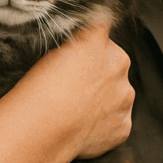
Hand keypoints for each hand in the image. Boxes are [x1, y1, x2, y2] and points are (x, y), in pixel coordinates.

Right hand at [24, 15, 133, 160]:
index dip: (87, 43)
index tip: (76, 55)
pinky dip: (104, 124)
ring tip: (77, 110)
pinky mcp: (124, 126)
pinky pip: (116, 120)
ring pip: (119, 92)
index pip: (101, 30)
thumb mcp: (50, 53)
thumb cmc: (38, 91)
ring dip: (105, 97)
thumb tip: (82, 44)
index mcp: (100, 41)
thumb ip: (75, 45)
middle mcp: (119, 65)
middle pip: (114, 62)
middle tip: (74, 86)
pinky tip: (83, 126)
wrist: (41, 132)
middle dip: (100, 71)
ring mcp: (124, 98)